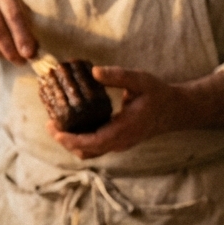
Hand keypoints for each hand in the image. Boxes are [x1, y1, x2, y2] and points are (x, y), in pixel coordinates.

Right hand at [0, 0, 39, 62]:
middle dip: (10, 49)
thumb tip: (33, 52)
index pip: (13, 15)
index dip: (22, 36)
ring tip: (12, 57)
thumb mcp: (19, 8)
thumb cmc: (6, 8)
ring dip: (1, 54)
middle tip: (21, 61)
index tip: (29, 53)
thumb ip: (28, 26)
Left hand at [49, 66, 182, 157]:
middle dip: (65, 140)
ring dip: (71, 142)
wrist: (173, 110)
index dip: (71, 139)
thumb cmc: (157, 94)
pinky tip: (71, 125)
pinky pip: (94, 147)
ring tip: (56, 125)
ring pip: (89, 152)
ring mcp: (118, 145)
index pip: (93, 142)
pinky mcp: (116, 142)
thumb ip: (118, 76)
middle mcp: (120, 142)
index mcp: (124, 129)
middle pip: (86, 151)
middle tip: (50, 123)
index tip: (55, 130)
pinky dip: (80, 140)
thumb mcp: (140, 80)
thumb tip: (94, 72)